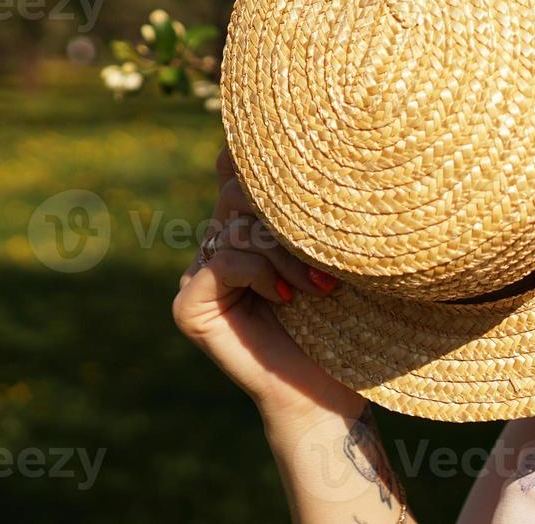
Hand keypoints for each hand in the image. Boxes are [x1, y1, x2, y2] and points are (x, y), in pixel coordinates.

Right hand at [172, 145, 364, 423]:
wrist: (326, 393)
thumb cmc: (345, 323)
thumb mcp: (336, 256)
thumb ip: (315, 212)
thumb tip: (324, 152)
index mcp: (250, 226)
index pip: (236, 171)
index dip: (249, 153)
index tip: (287, 140)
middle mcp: (218, 244)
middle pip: (239, 192)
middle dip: (288, 219)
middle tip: (327, 263)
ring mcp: (199, 275)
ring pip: (235, 228)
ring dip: (286, 255)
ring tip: (321, 289)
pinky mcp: (189, 306)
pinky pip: (222, 262)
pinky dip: (260, 273)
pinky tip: (285, 298)